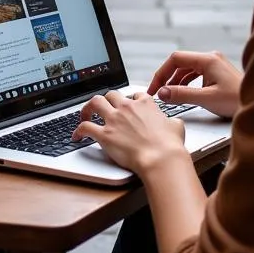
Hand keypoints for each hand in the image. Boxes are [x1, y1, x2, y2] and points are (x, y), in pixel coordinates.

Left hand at [72, 90, 187, 176]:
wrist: (160, 158)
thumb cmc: (169, 145)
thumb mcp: (177, 126)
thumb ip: (172, 121)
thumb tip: (173, 123)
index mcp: (144, 103)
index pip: (134, 95)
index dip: (129, 100)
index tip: (127, 106)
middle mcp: (127, 107)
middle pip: (111, 94)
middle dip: (107, 100)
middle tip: (104, 108)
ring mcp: (114, 119)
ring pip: (95, 103)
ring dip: (88, 108)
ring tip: (85, 114)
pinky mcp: (104, 135)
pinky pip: (85, 127)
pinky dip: (78, 130)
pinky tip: (76, 135)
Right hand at [147, 50, 241, 118]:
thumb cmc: (237, 101)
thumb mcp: (206, 99)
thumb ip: (182, 95)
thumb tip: (162, 93)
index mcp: (208, 59)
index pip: (176, 59)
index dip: (162, 73)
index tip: (155, 88)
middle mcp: (210, 58)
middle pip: (180, 63)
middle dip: (167, 77)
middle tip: (158, 92)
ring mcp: (214, 65)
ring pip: (187, 69)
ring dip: (176, 81)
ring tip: (167, 95)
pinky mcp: (217, 73)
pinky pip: (195, 74)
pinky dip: (185, 83)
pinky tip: (182, 93)